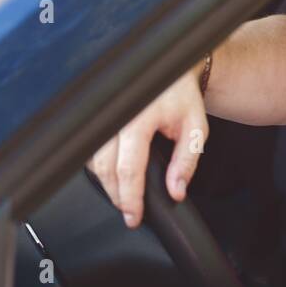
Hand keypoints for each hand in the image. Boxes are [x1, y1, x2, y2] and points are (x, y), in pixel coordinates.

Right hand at [87, 59, 209, 227]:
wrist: (169, 69)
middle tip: (130, 212)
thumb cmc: (181, 96)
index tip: (134, 216)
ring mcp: (102, 114)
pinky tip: (114, 176)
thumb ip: (186, 162)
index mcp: (139, 117)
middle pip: (105, 168)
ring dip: (106, 183)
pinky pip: (90, 149)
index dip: (130, 197)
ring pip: (93, 160)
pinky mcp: (97, 116)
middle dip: (116, 196)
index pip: (128, 168)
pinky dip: (100, 167)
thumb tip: (175, 191)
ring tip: (124, 196)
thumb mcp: (195, 128)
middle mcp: (115, 115)